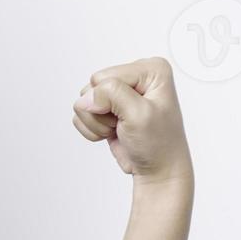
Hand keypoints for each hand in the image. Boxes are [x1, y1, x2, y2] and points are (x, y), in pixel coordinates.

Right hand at [72, 55, 192, 181]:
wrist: (157, 169)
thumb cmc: (158, 144)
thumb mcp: (140, 114)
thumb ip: (112, 94)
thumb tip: (85, 97)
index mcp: (150, 69)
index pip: (105, 77)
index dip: (111, 101)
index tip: (131, 116)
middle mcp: (135, 76)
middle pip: (92, 87)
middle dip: (103, 111)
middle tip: (125, 124)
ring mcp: (119, 92)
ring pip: (84, 101)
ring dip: (98, 122)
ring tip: (120, 128)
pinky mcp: (107, 107)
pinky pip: (82, 113)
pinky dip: (93, 129)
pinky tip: (113, 133)